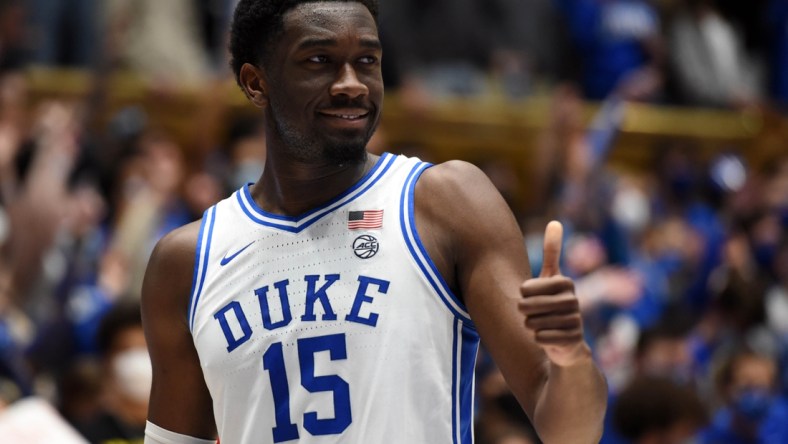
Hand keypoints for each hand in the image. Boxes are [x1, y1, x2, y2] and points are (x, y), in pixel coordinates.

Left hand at [519, 221, 589, 366]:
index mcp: (565, 282)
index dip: (523, 296)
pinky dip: (538, 339)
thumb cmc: (554, 305)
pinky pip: (540, 338)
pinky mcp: (573, 340)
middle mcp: (573, 300)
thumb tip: (555, 221)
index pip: (525, 289)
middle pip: (526, 306)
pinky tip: (548, 338)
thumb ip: (552, 252)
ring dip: (532, 326)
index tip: (533, 297)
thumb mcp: (552, 278)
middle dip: (524, 312)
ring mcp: (575, 321)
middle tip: (535, 314)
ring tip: (543, 325)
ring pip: (531, 323)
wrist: (567, 342)